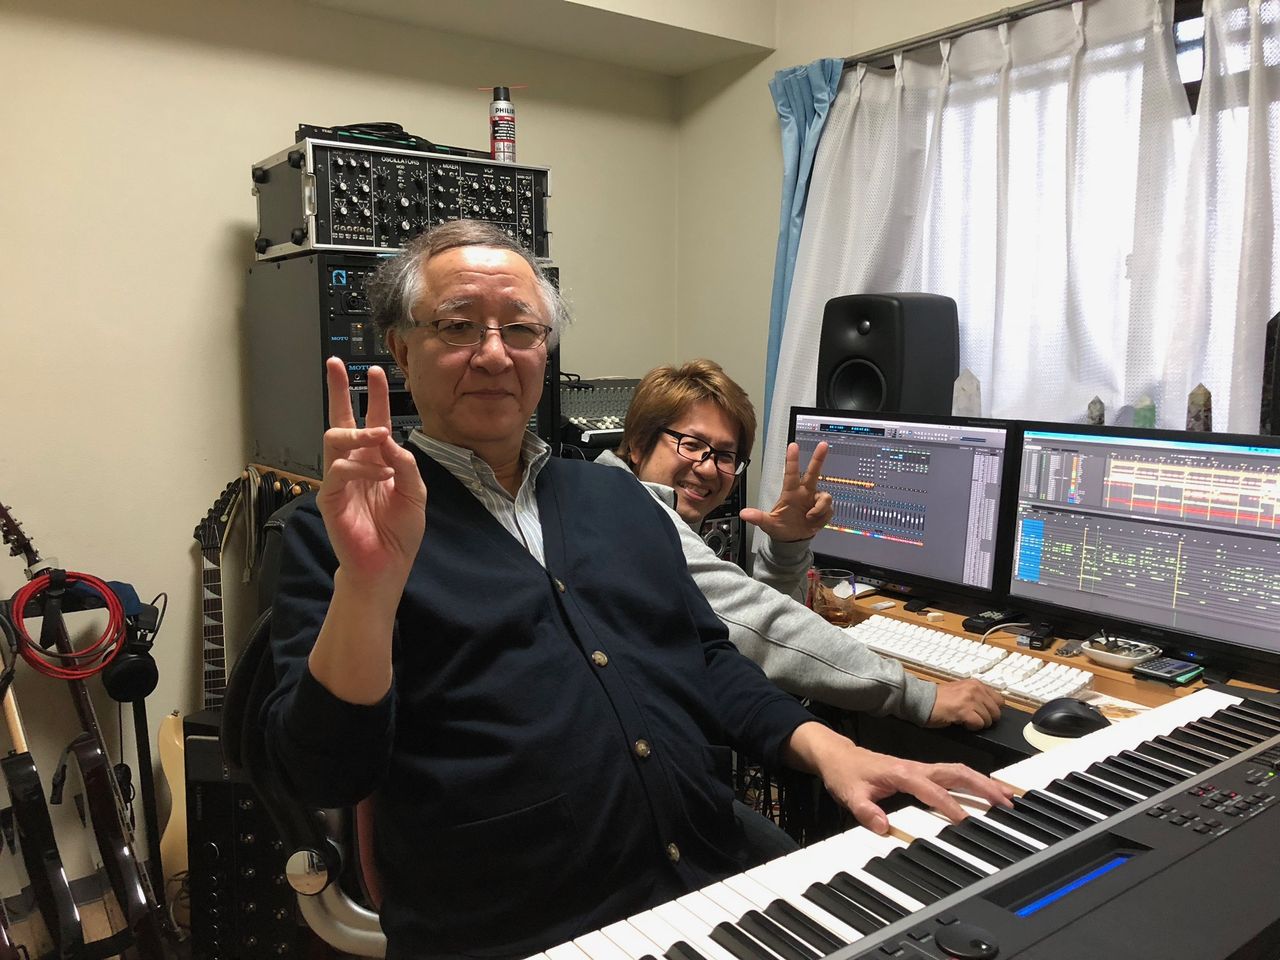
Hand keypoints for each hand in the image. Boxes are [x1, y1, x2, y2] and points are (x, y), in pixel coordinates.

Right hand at [317, 358, 426, 586]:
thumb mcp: (415, 493)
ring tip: (379, 435)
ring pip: (335, 438)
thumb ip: (406, 464)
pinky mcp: (330, 496)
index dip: (373, 396)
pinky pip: (339, 469)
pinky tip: (381, 474)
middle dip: (338, 390)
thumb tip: (389, 439)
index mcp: (376, 460)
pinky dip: (363, 467)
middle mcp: (355, 464)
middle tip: (335, 365)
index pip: (372, 420)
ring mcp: (339, 478)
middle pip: (340, 419)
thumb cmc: (398, 531)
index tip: (374, 371)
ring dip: (360, 433)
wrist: (387, 566)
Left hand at [739, 441, 833, 541]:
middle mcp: (804, 493)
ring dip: (819, 508)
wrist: (792, 540)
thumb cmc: (780, 527)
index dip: (792, 460)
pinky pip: (828, 511)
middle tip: (823, 445)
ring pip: (825, 496)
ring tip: (809, 518)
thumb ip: (758, 518)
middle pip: (813, 473)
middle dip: (818, 458)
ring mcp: (814, 501)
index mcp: (790, 493)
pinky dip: (821, 519)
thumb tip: (744, 514)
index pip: (791, 473)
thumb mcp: (767, 523)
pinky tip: (813, 524)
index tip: (793, 445)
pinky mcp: (823, 511)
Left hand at [784, 722, 1014, 834]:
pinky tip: (985, 791)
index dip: (949, 806)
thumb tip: (882, 827)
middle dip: (982, 786)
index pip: (931, 791)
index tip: (966, 821)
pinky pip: (953, 774)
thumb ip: (866, 811)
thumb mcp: (850, 795)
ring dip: (983, 782)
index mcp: (902, 773)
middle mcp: (916, 768)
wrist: (839, 756)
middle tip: (1006, 801)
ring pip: (959, 771)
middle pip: (957, 773)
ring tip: (1007, 796)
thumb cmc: (846, 773)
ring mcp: (922, 768)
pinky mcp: (923, 772)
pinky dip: (973, 781)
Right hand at [926, 679, 1003, 729]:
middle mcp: (975, 689)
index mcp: (976, 684)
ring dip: (977, 723)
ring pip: (988, 720)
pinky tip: (960, 722)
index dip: (992, 710)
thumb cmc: (939, 699)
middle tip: (972, 718)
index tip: (982, 713)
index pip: (1000, 700)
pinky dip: (971, 727)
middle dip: (986, 719)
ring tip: (963, 719)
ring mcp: (970, 699)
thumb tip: (991, 709)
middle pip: (996, 712)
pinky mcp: (964, 710)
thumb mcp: (961, 691)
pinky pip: (978, 724)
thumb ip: (976, 696)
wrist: (921, 700)